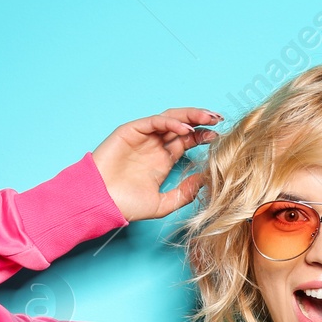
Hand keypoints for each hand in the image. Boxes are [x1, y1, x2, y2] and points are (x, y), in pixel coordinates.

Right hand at [92, 108, 221, 222]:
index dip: (203, 136)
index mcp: (163, 159)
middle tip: (219, 120)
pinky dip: (171, 122)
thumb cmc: (126, 205)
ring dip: (190, 116)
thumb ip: (184, 193)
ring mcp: (143, 137)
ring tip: (207, 118)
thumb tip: (205, 180)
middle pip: (182, 126)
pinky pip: (154, 121)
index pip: (187, 141)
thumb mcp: (163, 204)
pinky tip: (185, 129)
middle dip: (201, 121)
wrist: (101, 202)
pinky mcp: (131, 131)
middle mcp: (155, 145)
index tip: (220, 137)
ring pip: (170, 118)